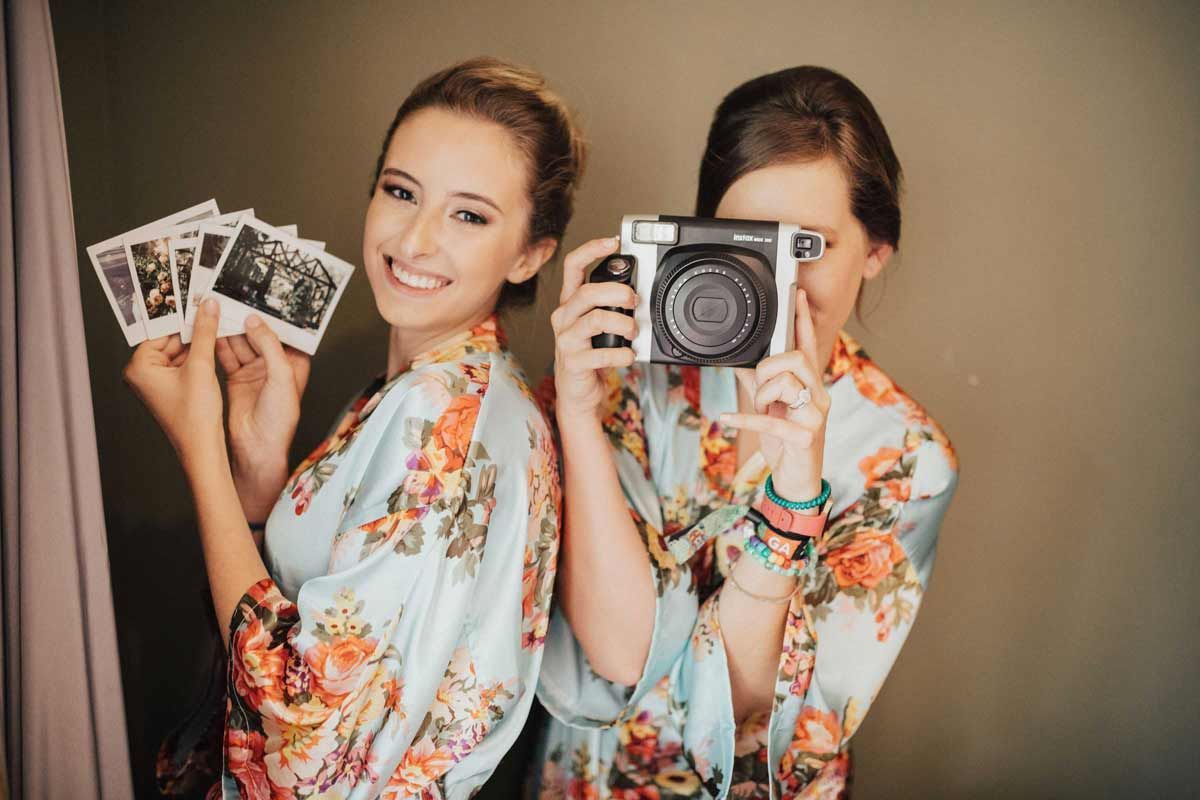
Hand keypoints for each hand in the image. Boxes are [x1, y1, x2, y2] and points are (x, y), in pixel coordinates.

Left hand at [123, 297, 224, 467]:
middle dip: (191, 331)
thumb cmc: (194, 416)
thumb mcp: (201, 366)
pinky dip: (198, 358)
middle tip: (210, 313)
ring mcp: (156, 383)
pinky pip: (183, 365)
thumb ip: (204, 333)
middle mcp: (142, 374)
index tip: (198, 303)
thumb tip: (207, 307)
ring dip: (197, 344)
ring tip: (215, 331)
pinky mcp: (170, 390)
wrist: (203, 448)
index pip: (160, 331)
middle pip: (169, 340)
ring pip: (178, 352)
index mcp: (138, 367)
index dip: (181, 318)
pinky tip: (213, 352)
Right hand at [215, 314, 309, 523]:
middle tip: (233, 296)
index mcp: (294, 364)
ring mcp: (255, 371)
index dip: (274, 315)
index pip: (286, 333)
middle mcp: (275, 366)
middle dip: (247, 318)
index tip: (261, 294)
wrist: (257, 449)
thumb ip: (268, 345)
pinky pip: (227, 355)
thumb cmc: (279, 419)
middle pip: (260, 334)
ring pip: (241, 343)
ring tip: (218, 307)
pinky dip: (218, 343)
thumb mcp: (280, 377)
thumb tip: (254, 320)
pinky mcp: (236, 378)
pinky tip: (210, 328)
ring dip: (230, 328)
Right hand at [551, 236, 637, 420]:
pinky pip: (600, 354)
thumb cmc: (591, 355)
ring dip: (623, 323)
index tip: (613, 241)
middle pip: (586, 292)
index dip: (591, 250)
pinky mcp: (573, 363)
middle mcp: (564, 318)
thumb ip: (610, 306)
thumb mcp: (599, 326)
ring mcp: (566, 340)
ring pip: (594, 320)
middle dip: (617, 292)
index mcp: (570, 303)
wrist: (578, 394)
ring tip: (634, 333)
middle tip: (635, 301)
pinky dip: (621, 354)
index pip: (573, 266)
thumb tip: (637, 290)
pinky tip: (628, 356)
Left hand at [721, 288, 830, 501]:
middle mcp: (818, 396)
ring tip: (759, 409)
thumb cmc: (786, 442)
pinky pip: (772, 419)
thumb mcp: (770, 410)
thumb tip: (739, 362)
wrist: (797, 481)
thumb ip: (757, 385)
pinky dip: (745, 418)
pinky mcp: (806, 437)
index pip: (809, 346)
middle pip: (797, 359)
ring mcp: (815, 416)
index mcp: (810, 385)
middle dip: (770, 367)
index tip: (796, 294)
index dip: (802, 320)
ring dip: (762, 395)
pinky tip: (727, 418)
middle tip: (760, 387)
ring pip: (787, 384)